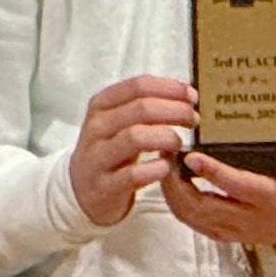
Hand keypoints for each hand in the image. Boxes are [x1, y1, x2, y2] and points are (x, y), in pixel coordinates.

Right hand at [69, 75, 201, 228]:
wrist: (82, 190)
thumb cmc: (111, 150)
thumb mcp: (120, 122)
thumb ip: (147, 105)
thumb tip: (187, 92)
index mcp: (101, 105)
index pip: (139, 86)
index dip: (171, 88)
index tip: (192, 96)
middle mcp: (96, 128)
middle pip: (141, 109)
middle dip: (175, 111)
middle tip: (193, 119)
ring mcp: (97, 157)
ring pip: (136, 137)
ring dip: (166, 138)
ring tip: (178, 144)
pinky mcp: (104, 186)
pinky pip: (133, 174)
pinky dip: (156, 168)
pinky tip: (167, 166)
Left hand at [162, 129, 275, 255]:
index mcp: (273, 200)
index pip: (238, 187)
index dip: (214, 173)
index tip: (192, 156)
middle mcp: (250, 219)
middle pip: (205, 207)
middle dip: (179, 185)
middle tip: (166, 157)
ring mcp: (236, 230)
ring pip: (194, 218)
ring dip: (174, 195)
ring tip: (163, 166)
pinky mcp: (226, 235)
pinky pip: (195, 224)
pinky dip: (179, 206)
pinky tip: (170, 185)